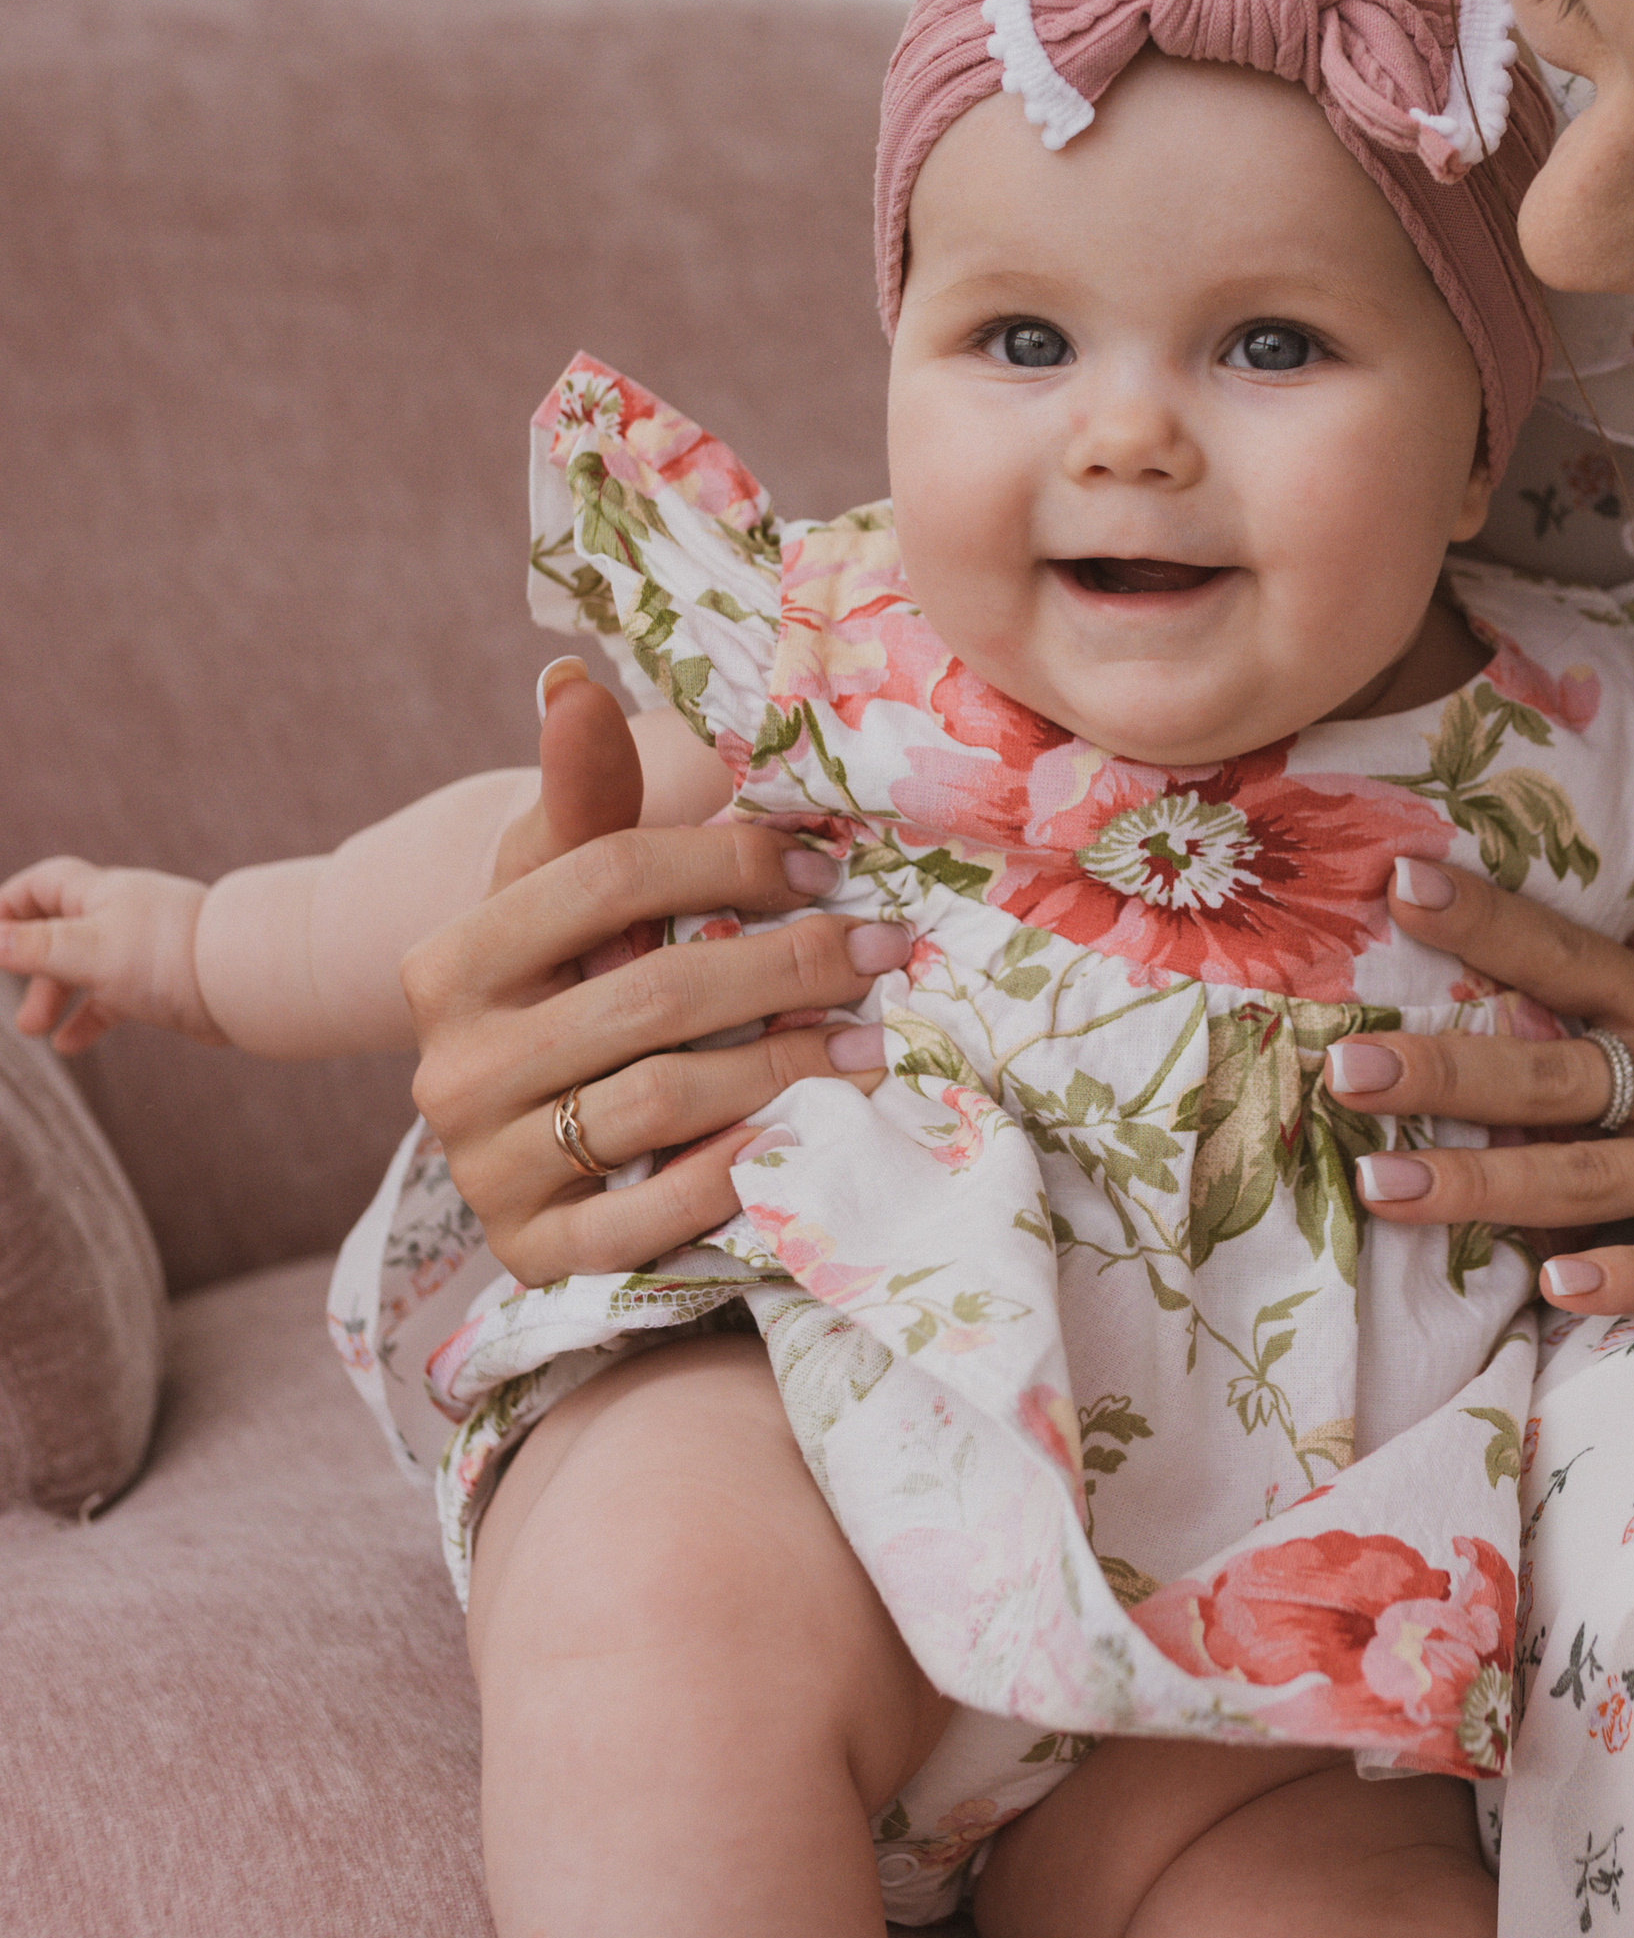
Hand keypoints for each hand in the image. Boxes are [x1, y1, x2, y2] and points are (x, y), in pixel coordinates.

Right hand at [0, 859, 220, 1054]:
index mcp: (101, 894)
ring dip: (54, 995)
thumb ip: (37, 947)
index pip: (42, 886)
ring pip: (83, 969)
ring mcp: (142, 949)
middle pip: (58, 931)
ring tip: (33, 1029)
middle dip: (29, 965)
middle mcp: (120, 916)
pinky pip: (113, 998)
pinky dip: (88, 1019)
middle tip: (16, 1005)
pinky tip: (69, 1045)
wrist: (244, 980)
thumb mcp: (89, 950)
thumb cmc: (168, 955)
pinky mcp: (161, 983)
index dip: (9, 906)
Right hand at [403, 667, 909, 1287]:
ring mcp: (486, 1170)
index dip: (726, 862)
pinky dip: (737, 1172)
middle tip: (881, 950)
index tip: (823, 866)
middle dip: (785, 966)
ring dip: (785, 1065)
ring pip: (659, 1099)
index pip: (603, 880)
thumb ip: (581, 798)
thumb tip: (568, 682)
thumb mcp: (563, 895)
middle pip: (649, 993)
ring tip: (870, 1041)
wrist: (528, 1139)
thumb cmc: (569, 989)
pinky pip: (653, 1215)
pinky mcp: (535, 1255)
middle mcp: (449, 1069)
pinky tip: (806, 1134)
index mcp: (449, 962)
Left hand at [1329, 860, 1633, 1313]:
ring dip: (1480, 1182)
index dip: (1484, 918)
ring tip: (1385, 1188)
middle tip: (1348, 1071)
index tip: (1399, 883)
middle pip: (1547, 1069)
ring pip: (1582, 1176)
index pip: (1566, 951)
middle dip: (1443, 1069)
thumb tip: (1539, 1008)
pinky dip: (1622, 1278)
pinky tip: (1556, 1291)